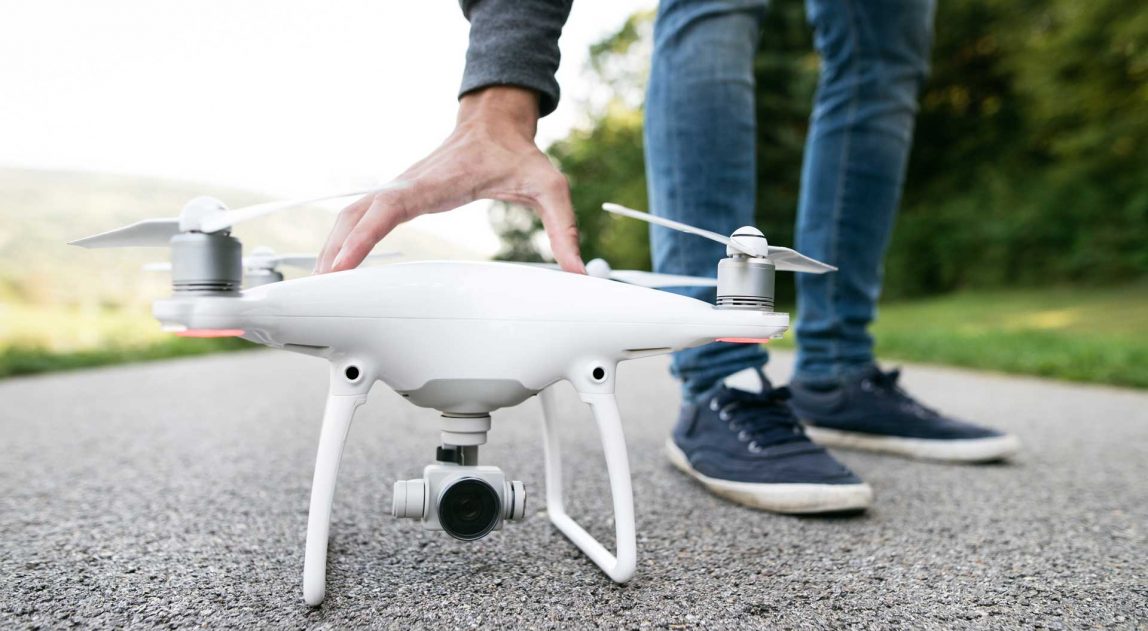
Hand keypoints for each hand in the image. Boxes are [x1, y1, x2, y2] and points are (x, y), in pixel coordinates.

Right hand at [315, 86, 585, 274]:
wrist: (495, 121)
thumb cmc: (518, 153)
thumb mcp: (550, 187)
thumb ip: (564, 228)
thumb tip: (580, 271)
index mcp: (436, 182)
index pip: (389, 209)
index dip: (363, 237)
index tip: (343, 264)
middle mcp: (409, 183)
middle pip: (356, 216)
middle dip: (335, 252)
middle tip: (320, 292)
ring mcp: (398, 187)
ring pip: (350, 216)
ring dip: (332, 248)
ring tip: (320, 288)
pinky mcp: (397, 194)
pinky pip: (360, 216)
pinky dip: (343, 240)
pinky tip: (337, 266)